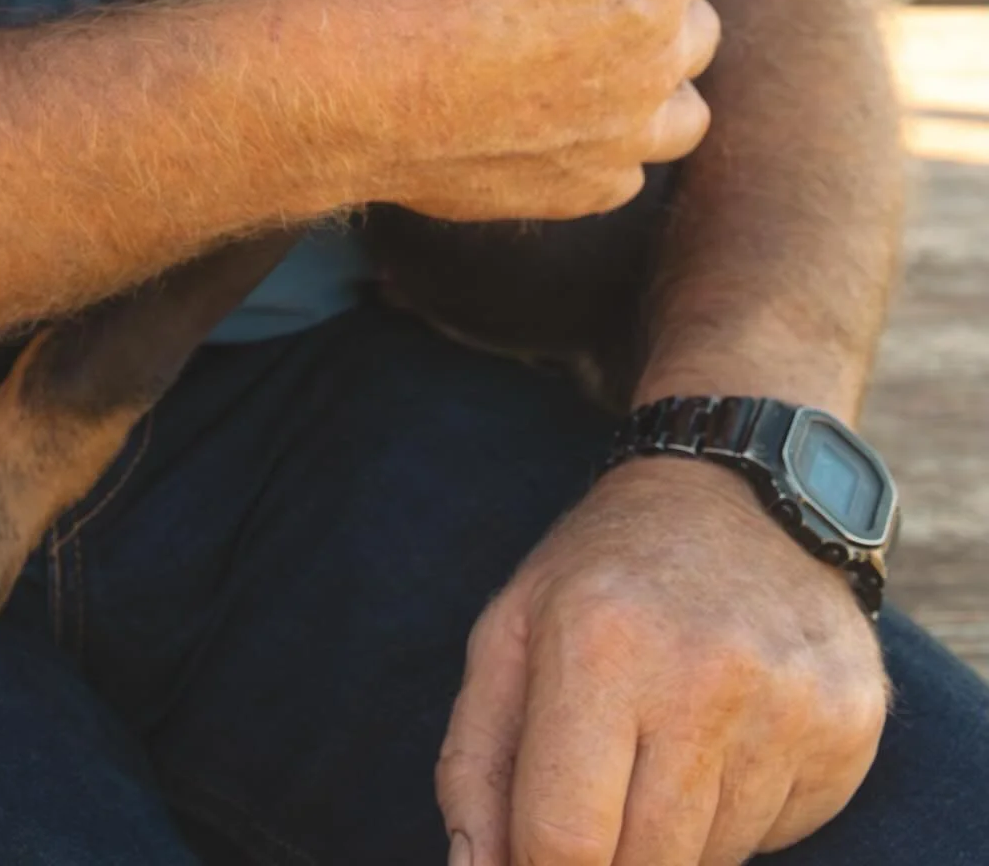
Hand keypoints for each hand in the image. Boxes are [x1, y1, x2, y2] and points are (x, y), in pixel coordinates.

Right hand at [323, 0, 726, 220]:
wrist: (366, 73)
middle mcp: (664, 53)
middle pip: (699, 27)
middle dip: (656, 10)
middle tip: (573, 1)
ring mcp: (631, 130)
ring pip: (682, 111)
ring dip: (649, 88)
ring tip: (579, 70)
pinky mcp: (591, 187)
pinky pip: (629, 170)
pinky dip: (603, 149)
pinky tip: (545, 123)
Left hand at [436, 456, 887, 865]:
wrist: (740, 495)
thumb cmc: (603, 577)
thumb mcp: (510, 635)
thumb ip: (474, 765)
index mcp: (601, 645)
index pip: (564, 841)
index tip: (539, 852)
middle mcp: (705, 675)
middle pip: (643, 865)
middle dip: (610, 850)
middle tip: (604, 783)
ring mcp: (791, 703)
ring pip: (713, 859)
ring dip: (676, 831)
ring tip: (666, 741)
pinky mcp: (850, 724)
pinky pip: (781, 834)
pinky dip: (742, 810)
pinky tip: (730, 733)